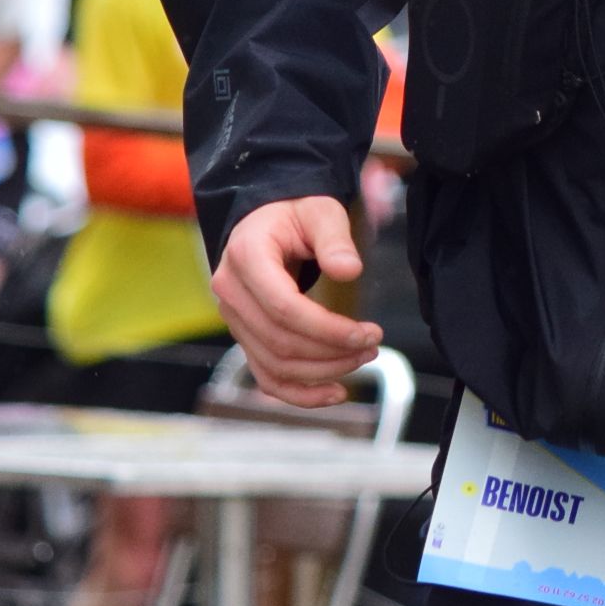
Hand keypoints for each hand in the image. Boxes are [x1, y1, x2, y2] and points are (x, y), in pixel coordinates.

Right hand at [209, 197, 381, 407]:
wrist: (268, 221)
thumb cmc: (296, 214)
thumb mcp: (320, 211)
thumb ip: (335, 238)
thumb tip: (349, 271)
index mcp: (246, 256)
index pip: (284, 308)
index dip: (328, 329)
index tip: (368, 333)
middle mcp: (231, 292)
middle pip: (280, 341)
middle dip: (332, 352)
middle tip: (373, 345)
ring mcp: (233, 318)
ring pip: (275, 364)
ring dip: (323, 371)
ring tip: (363, 358)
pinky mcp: (244, 336)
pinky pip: (266, 376)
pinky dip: (299, 394)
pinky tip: (335, 393)